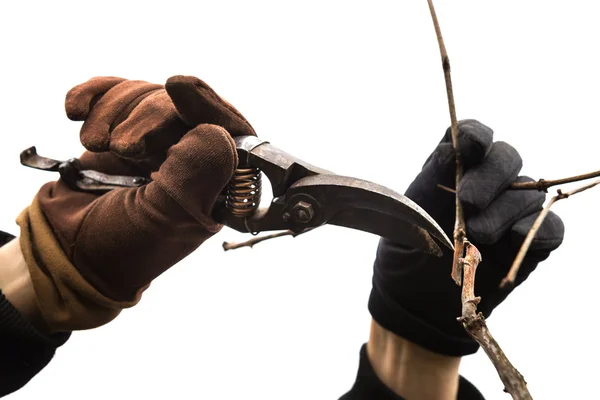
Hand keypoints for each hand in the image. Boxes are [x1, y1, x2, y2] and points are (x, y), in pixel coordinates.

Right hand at [16, 75, 255, 331]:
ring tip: (94, 146)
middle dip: (146, 118)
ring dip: (112, 113)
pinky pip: (111, 92)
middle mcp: (187, 155)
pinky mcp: (117, 130)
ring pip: (144, 94)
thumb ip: (195, 177)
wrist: (68, 253)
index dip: (206, 104)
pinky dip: (92, 95)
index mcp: (213, 180)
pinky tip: (74, 110)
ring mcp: (152, 141)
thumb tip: (214, 130)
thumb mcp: (165, 220)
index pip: (227, 129)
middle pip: (179, 106)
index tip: (179, 86)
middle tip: (120, 149)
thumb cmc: (125, 247)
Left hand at [368, 120, 564, 355]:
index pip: (472, 137)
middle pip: (506, 158)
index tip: (469, 147)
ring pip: (527, 193)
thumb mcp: (408, 215)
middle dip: (489, 176)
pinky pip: (549, 227)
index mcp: (453, 170)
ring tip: (477, 235)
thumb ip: (429, 181)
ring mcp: (510, 212)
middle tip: (468, 202)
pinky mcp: (529, 242)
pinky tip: (511, 238)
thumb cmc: (408, 252)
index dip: (475, 136)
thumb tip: (451, 150)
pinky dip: (536, 229)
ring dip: (503, 210)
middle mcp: (486, 184)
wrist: (415, 300)